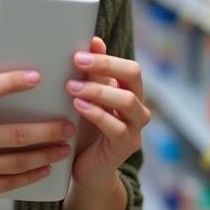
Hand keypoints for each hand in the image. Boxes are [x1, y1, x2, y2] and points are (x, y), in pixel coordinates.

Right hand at [0, 71, 76, 206]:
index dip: (11, 83)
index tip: (36, 77)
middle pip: (13, 134)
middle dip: (47, 129)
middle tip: (68, 124)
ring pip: (16, 162)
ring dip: (45, 154)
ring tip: (64, 147)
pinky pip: (7, 183)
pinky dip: (30, 176)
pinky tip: (45, 169)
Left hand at [65, 37, 148, 189]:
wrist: (88, 169)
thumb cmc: (86, 129)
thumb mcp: (87, 97)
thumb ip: (93, 73)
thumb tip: (94, 41)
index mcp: (130, 91)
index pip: (129, 67)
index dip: (106, 58)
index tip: (79, 53)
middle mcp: (138, 107)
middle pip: (133, 77)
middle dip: (105, 66)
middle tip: (77, 62)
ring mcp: (135, 128)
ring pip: (127, 101)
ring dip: (98, 90)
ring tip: (72, 86)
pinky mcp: (126, 146)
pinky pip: (117, 127)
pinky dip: (97, 113)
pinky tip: (78, 106)